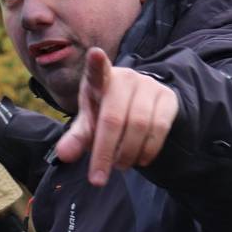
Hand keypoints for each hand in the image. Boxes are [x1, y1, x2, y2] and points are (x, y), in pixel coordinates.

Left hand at [54, 47, 178, 185]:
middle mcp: (126, 78)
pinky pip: (160, 128)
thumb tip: (64, 155)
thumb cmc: (107, 111)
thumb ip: (77, 137)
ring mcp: (149, 86)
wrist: (141, 103)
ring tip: (119, 165)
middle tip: (98, 178)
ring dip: (127, 153)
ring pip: (139, 125)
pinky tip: (139, 160)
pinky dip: (148, 151)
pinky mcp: (168, 98)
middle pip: (114, 117)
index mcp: (99, 80)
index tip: (95, 54)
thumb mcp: (89, 122)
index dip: (96, 63)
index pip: (97, 70)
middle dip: (105, 152)